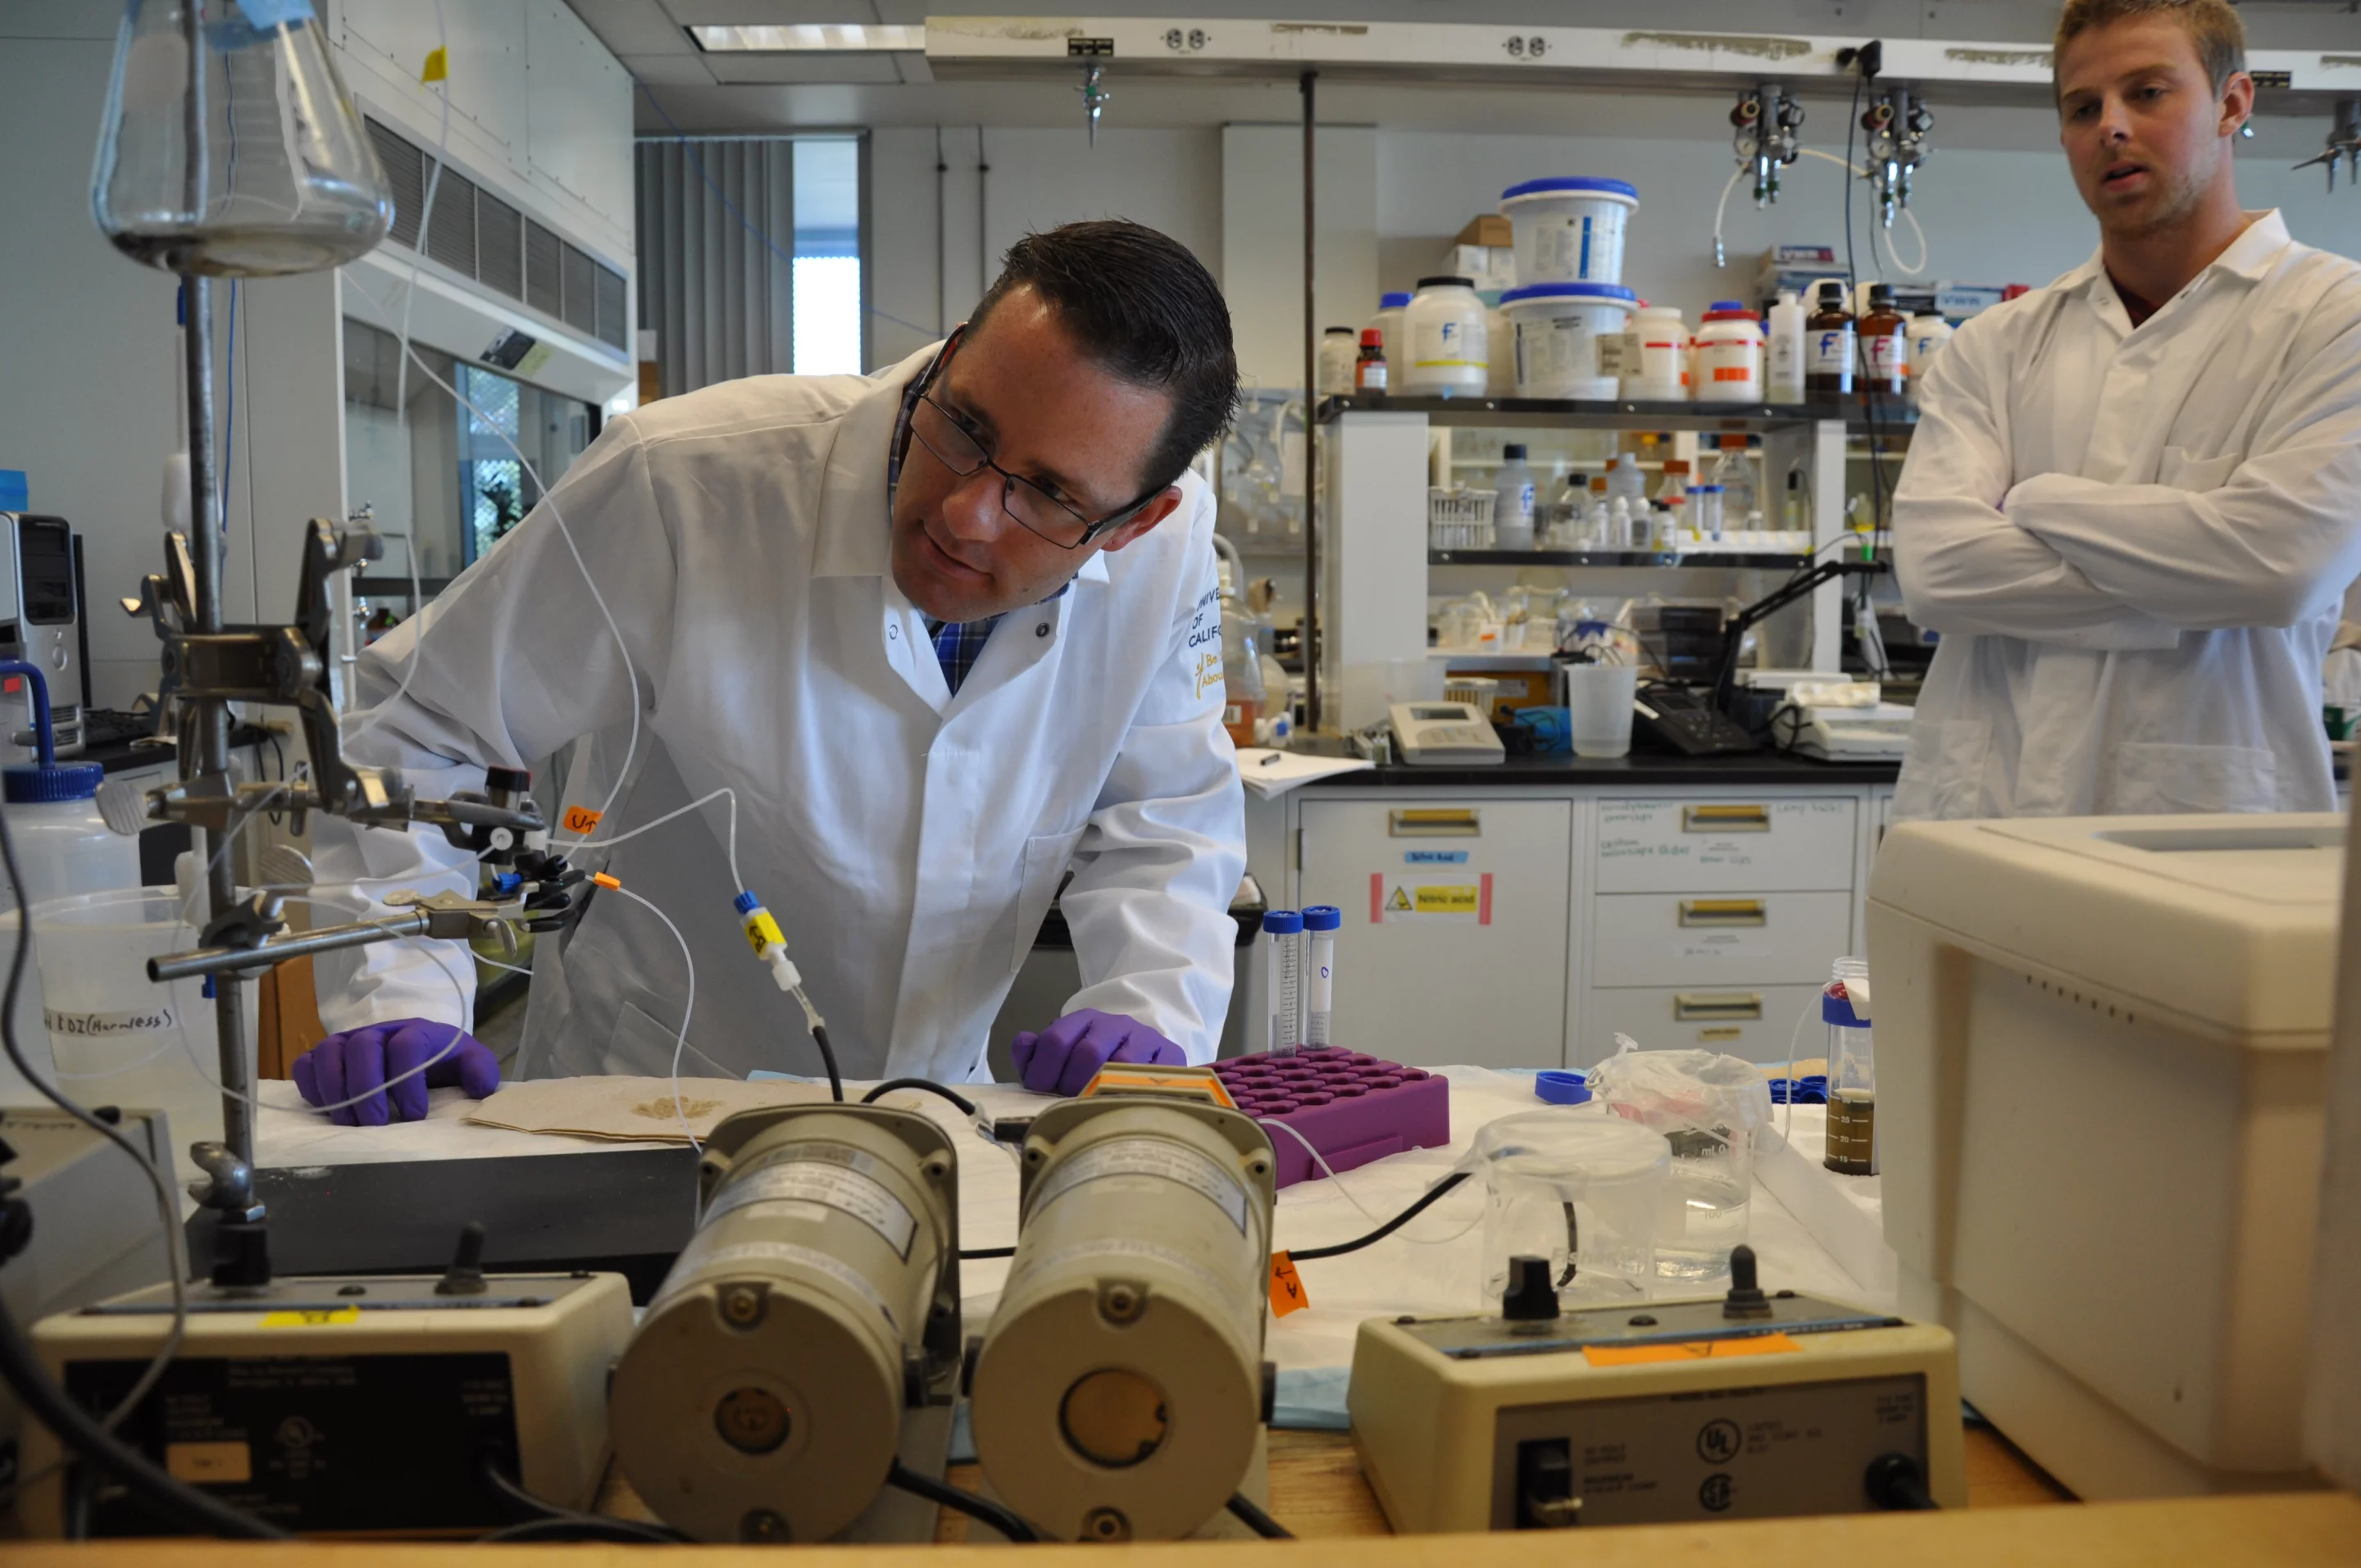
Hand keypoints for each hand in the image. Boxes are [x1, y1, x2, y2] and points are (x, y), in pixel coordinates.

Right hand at [291, 1019, 499, 1126]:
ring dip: (335, 1089)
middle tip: (375, 1124)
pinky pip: (305, 1063)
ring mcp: (349, 1041)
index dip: (408, 1082)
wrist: (423, 1051)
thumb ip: (480, 1071)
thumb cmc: (444, 1062)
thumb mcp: (470, 1063)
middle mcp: (380, 1031)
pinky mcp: (327, 1056)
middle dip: (367, 1089)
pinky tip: (326, 1108)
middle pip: (363, 1047)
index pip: (406, 1047)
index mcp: (417, 1031)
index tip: (414, 1115)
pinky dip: (310, 1085)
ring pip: (329, 1052)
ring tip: (349, 1123)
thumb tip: (478, 1088)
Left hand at [1010, 1010, 1183, 1097]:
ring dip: (1102, 1092)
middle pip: (1087, 1053)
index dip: (1042, 1071)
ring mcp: (1144, 1038)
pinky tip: (1121, 1103)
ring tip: (1093, 1106)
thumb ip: (1034, 1054)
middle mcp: (1115, 1024)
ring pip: (1121, 1065)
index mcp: (1083, 1020)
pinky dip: (1134, 1093)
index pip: (1056, 1040)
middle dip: (1072, 1084)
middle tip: (1068, 1102)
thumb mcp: (1060, 1059)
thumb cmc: (1093, 1067)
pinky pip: (1152, 1076)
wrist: (1145, 1061)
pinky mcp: (1171, 1055)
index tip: (1039, 1092)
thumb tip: (1024, 1042)